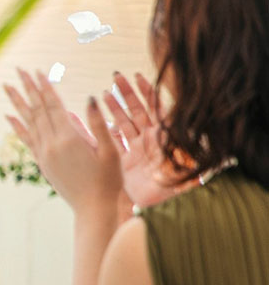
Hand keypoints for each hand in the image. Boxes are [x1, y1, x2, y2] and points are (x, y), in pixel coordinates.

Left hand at [4, 68, 121, 214]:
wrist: (93, 209)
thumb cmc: (108, 181)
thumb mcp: (110, 151)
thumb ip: (98, 124)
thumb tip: (90, 98)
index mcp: (70, 139)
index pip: (53, 105)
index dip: (45, 87)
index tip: (38, 71)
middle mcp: (51, 145)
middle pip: (37, 110)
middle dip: (28, 88)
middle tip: (18, 69)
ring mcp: (44, 154)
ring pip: (28, 122)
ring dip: (18, 102)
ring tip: (8, 87)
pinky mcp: (42, 163)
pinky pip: (26, 139)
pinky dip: (18, 126)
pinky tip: (9, 116)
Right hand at [101, 72, 190, 208]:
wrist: (153, 208)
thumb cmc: (171, 188)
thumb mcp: (181, 166)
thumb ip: (183, 149)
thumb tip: (186, 131)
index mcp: (163, 138)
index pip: (156, 109)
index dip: (148, 93)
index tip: (138, 76)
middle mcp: (149, 140)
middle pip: (137, 111)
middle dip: (127, 93)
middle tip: (116, 76)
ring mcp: (135, 149)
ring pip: (123, 122)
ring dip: (114, 106)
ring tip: (105, 92)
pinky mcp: (122, 160)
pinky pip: (111, 140)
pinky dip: (102, 128)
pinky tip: (96, 117)